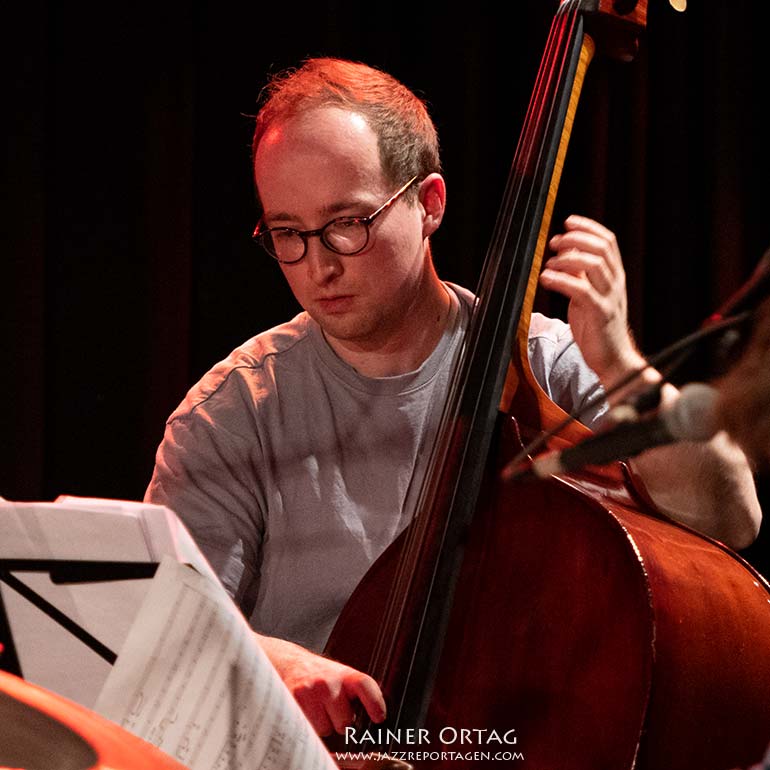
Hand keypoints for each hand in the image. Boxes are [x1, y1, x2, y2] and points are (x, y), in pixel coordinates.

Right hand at [257, 634, 385, 735]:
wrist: (291, 663)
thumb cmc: (322, 676)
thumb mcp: (343, 677)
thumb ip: (358, 694)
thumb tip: (374, 718)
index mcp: (346, 675)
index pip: (365, 686)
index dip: (374, 703)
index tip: (379, 717)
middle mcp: (329, 681)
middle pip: (345, 721)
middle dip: (340, 721)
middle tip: (332, 708)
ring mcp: (311, 691)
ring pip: (326, 729)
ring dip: (323, 724)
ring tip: (317, 708)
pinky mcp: (294, 701)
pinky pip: (308, 729)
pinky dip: (309, 725)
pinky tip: (306, 711)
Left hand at [539, 215, 644, 385]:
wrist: (613, 359)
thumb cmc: (597, 327)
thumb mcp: (588, 296)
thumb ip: (580, 275)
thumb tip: (565, 254)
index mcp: (615, 276)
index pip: (608, 241)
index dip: (588, 227)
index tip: (568, 221)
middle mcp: (616, 283)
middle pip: (601, 248)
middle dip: (576, 238)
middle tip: (554, 242)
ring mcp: (610, 298)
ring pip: (594, 265)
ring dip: (567, 258)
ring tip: (549, 263)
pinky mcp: (600, 314)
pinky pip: (581, 290)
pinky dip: (561, 280)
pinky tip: (546, 278)